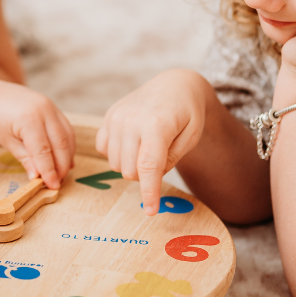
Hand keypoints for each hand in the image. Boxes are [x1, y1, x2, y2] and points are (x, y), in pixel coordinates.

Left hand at [0, 76, 74, 188]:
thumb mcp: (7, 141)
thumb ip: (25, 158)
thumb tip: (37, 177)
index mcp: (29, 119)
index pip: (44, 151)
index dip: (50, 170)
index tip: (52, 186)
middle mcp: (44, 111)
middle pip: (61, 144)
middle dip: (62, 166)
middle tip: (58, 182)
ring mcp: (51, 107)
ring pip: (67, 136)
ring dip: (68, 156)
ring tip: (62, 173)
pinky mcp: (54, 107)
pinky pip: (66, 128)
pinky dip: (68, 144)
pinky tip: (65, 157)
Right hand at [96, 70, 207, 215]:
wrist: (173, 85)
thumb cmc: (187, 113)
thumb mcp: (191, 136)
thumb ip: (171, 159)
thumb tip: (150, 178)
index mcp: (156, 124)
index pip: (148, 167)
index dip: (149, 192)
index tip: (151, 211)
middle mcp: (131, 120)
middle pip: (130, 171)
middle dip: (145, 174)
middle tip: (160, 157)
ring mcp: (116, 117)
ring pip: (116, 164)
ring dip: (132, 164)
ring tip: (148, 147)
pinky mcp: (108, 117)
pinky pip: (104, 150)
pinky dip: (118, 153)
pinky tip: (132, 142)